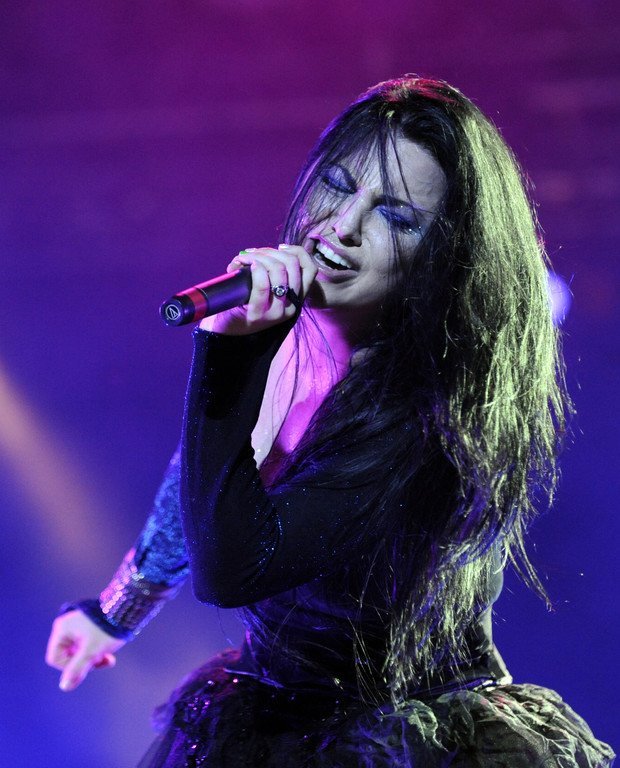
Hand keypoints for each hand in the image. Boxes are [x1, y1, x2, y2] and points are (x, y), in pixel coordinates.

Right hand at [45, 610, 125, 691]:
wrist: (128, 610)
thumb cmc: (108, 629)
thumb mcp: (92, 651)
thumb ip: (77, 669)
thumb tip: (64, 687)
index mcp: (62, 629)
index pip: (55, 658)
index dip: (69, 667)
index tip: (88, 665)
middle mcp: (66, 627)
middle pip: (67, 657)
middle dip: (85, 662)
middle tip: (102, 662)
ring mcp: (76, 628)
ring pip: (78, 654)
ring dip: (92, 659)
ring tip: (108, 659)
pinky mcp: (87, 630)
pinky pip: (85, 648)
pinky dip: (96, 653)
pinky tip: (109, 656)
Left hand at [200, 244, 316, 335]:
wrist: (227, 329)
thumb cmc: (246, 303)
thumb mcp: (269, 288)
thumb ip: (277, 272)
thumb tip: (274, 250)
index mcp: (297, 299)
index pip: (310, 269)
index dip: (296, 251)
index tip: (279, 247)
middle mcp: (291, 306)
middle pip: (292, 265)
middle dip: (271, 251)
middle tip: (254, 253)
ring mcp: (276, 312)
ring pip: (278, 270)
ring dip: (260, 257)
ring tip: (245, 258)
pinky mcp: (258, 314)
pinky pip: (262, 285)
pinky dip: (255, 269)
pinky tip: (246, 265)